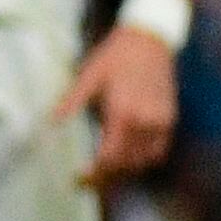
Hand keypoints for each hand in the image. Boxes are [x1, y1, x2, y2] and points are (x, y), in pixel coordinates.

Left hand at [55, 23, 180, 189]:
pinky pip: (158, 150)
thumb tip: (51, 122)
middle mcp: (144, 121)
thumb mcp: (89, 75)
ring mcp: (160, 121)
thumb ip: (71, 101)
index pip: (109, 156)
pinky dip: (143, 159)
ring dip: (124, 169)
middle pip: (125, 163)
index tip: (78, 178)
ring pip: (143, 161)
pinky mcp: (169, 118)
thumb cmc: (115, 55)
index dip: (94, 173)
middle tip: (87, 180)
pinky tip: (127, 157)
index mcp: (122, 112)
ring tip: (105, 170)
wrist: (149, 39)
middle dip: (106, 176)